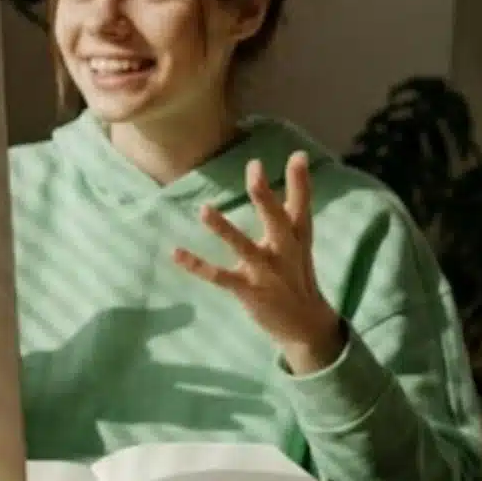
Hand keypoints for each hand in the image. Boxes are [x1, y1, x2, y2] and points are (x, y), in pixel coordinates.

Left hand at [172, 151, 341, 373]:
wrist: (305, 324)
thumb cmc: (297, 272)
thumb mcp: (301, 239)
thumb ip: (297, 202)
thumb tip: (298, 158)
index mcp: (297, 237)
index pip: (301, 205)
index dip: (299, 181)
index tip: (296, 155)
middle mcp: (283, 251)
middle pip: (276, 220)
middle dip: (264, 196)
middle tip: (254, 169)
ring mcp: (265, 271)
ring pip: (242, 246)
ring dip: (224, 229)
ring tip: (204, 209)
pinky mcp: (248, 289)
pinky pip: (219, 276)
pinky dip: (197, 265)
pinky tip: (176, 253)